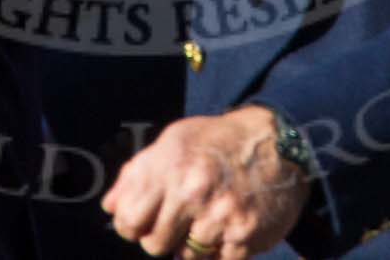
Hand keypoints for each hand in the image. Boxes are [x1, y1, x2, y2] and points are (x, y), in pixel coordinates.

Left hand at [103, 105, 310, 259]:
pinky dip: (221, 250)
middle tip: (181, 218)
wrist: (278, 141)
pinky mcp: (245, 235)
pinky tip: (229, 225)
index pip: (128, 221)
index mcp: (170, 168)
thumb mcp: (174, 141)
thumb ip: (136, 173)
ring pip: (187, 257)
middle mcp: (193, 191)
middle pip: (155, 245)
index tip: (143, 221)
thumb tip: (110, 207)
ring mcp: (221, 215)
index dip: (131, 225)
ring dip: (194, 244)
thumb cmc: (218, 141)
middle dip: (163, 236)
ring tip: (209, 216)